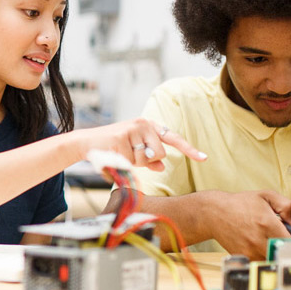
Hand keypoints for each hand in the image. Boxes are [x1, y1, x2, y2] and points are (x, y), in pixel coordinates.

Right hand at [72, 118, 206, 170]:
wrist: (86, 143)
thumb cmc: (112, 148)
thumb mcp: (134, 152)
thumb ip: (149, 159)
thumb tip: (162, 166)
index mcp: (149, 125)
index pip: (173, 138)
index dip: (189, 150)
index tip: (204, 158)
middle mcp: (143, 124)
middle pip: (159, 153)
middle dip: (147, 161)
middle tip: (130, 155)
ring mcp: (132, 129)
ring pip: (146, 158)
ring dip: (134, 162)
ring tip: (120, 154)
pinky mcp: (121, 137)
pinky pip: (132, 161)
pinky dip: (124, 162)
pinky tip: (114, 154)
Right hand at [205, 190, 290, 259]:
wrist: (214, 213)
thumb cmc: (240, 204)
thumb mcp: (266, 196)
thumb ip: (286, 206)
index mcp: (267, 223)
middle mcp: (258, 239)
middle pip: (283, 254)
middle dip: (287, 248)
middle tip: (285, 240)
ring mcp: (250, 250)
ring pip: (272, 259)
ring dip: (275, 253)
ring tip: (270, 240)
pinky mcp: (243, 256)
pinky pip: (261, 261)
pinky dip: (264, 255)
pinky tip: (260, 244)